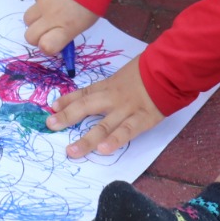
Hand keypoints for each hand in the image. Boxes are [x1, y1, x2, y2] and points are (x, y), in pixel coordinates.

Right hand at [23, 0, 97, 58]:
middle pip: (30, 36)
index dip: (46, 47)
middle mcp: (51, 17)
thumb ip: (66, 33)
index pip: (45, 46)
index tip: (51, 42)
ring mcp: (43, 3)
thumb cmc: (91, 2)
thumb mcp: (83, 23)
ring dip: (35, 18)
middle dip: (36, 35)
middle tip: (45, 29)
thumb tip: (54, 40)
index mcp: (67, 28)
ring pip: (28, 18)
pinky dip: (41, 0)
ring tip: (48, 10)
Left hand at [46, 57, 163, 157]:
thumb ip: (113, 85)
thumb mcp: (126, 74)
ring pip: (103, 126)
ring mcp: (126, 109)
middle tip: (50, 126)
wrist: (170, 68)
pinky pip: (126, 131)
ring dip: (86, 140)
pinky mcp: (142, 119)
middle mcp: (113, 98)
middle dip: (67, 117)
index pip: (84, 93)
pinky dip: (114, 141)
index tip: (52, 108)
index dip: (67, 100)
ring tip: (72, 151)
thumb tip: (100, 94)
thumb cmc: (149, 71)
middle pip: (86, 107)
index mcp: (109, 86)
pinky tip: (103, 150)